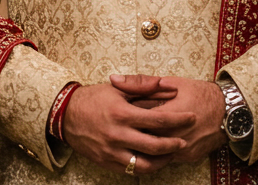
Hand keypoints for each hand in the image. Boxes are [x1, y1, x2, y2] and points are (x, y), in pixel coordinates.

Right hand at [63, 78, 194, 175]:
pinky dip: (146, 166)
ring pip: (145, 164)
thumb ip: (145, 87)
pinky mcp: (106, 162)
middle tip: (185, 140)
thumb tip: (170, 88)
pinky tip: (154, 159)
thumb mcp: (119, 89)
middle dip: (175, 144)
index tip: (191, 117)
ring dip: (163, 160)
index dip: (179, 120)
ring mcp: (111, 151)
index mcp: (122, 114)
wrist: (66, 115)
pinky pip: (132, 170)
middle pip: (156, 146)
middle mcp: (117, 135)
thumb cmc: (94, 98)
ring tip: (172, 153)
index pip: (159, 120)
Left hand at [115, 75, 227, 163]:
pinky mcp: (187, 158)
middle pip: (142, 139)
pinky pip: (165, 159)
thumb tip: (114, 80)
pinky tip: (150, 143)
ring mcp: (181, 150)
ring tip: (132, 135)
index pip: (136, 120)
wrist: (229, 111)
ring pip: (153, 153)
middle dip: (130, 133)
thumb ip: (141, 82)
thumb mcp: (172, 82)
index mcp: (167, 115)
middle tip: (121, 126)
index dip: (125, 116)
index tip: (117, 111)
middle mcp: (174, 136)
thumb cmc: (200, 94)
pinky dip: (157, 152)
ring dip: (142, 145)